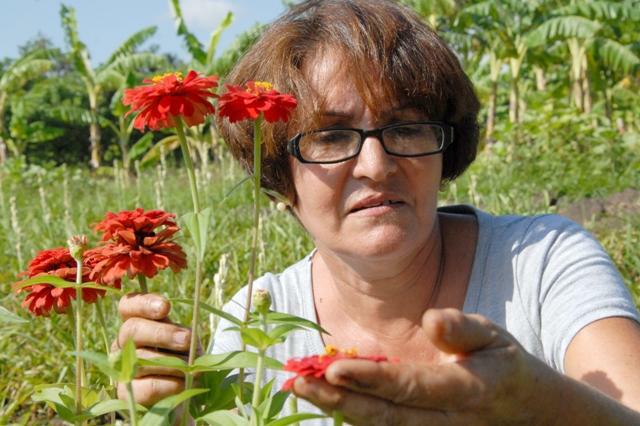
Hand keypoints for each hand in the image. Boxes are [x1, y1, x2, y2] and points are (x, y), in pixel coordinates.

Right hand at [114, 293, 191, 406]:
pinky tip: (184, 383)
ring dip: (173, 363)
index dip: (144, 303)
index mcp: (138, 323)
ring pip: (141, 358)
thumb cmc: (186, 359)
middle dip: (163, 333)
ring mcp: (121, 368)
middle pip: (132, 329)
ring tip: (193, 368)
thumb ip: (183, 335)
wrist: (184, 394)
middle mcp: (123, 343)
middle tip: (187, 339)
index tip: (166, 307)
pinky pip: (148, 385)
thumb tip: (184, 337)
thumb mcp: (187, 342)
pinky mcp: (126, 393)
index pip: (128, 305)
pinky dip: (171, 384)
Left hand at [292, 308, 556, 424]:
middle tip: (296, 384)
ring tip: (299, 389)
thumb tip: (431, 318)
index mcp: (465, 391)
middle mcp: (446, 422)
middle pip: (384, 417)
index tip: (332, 369)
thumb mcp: (496, 338)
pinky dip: (352, 415)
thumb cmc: (505, 367)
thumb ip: (463, 329)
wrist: (530, 415)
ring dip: (337, 410)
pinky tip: (325, 398)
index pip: (410, 388)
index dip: (370, 380)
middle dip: (337, 402)